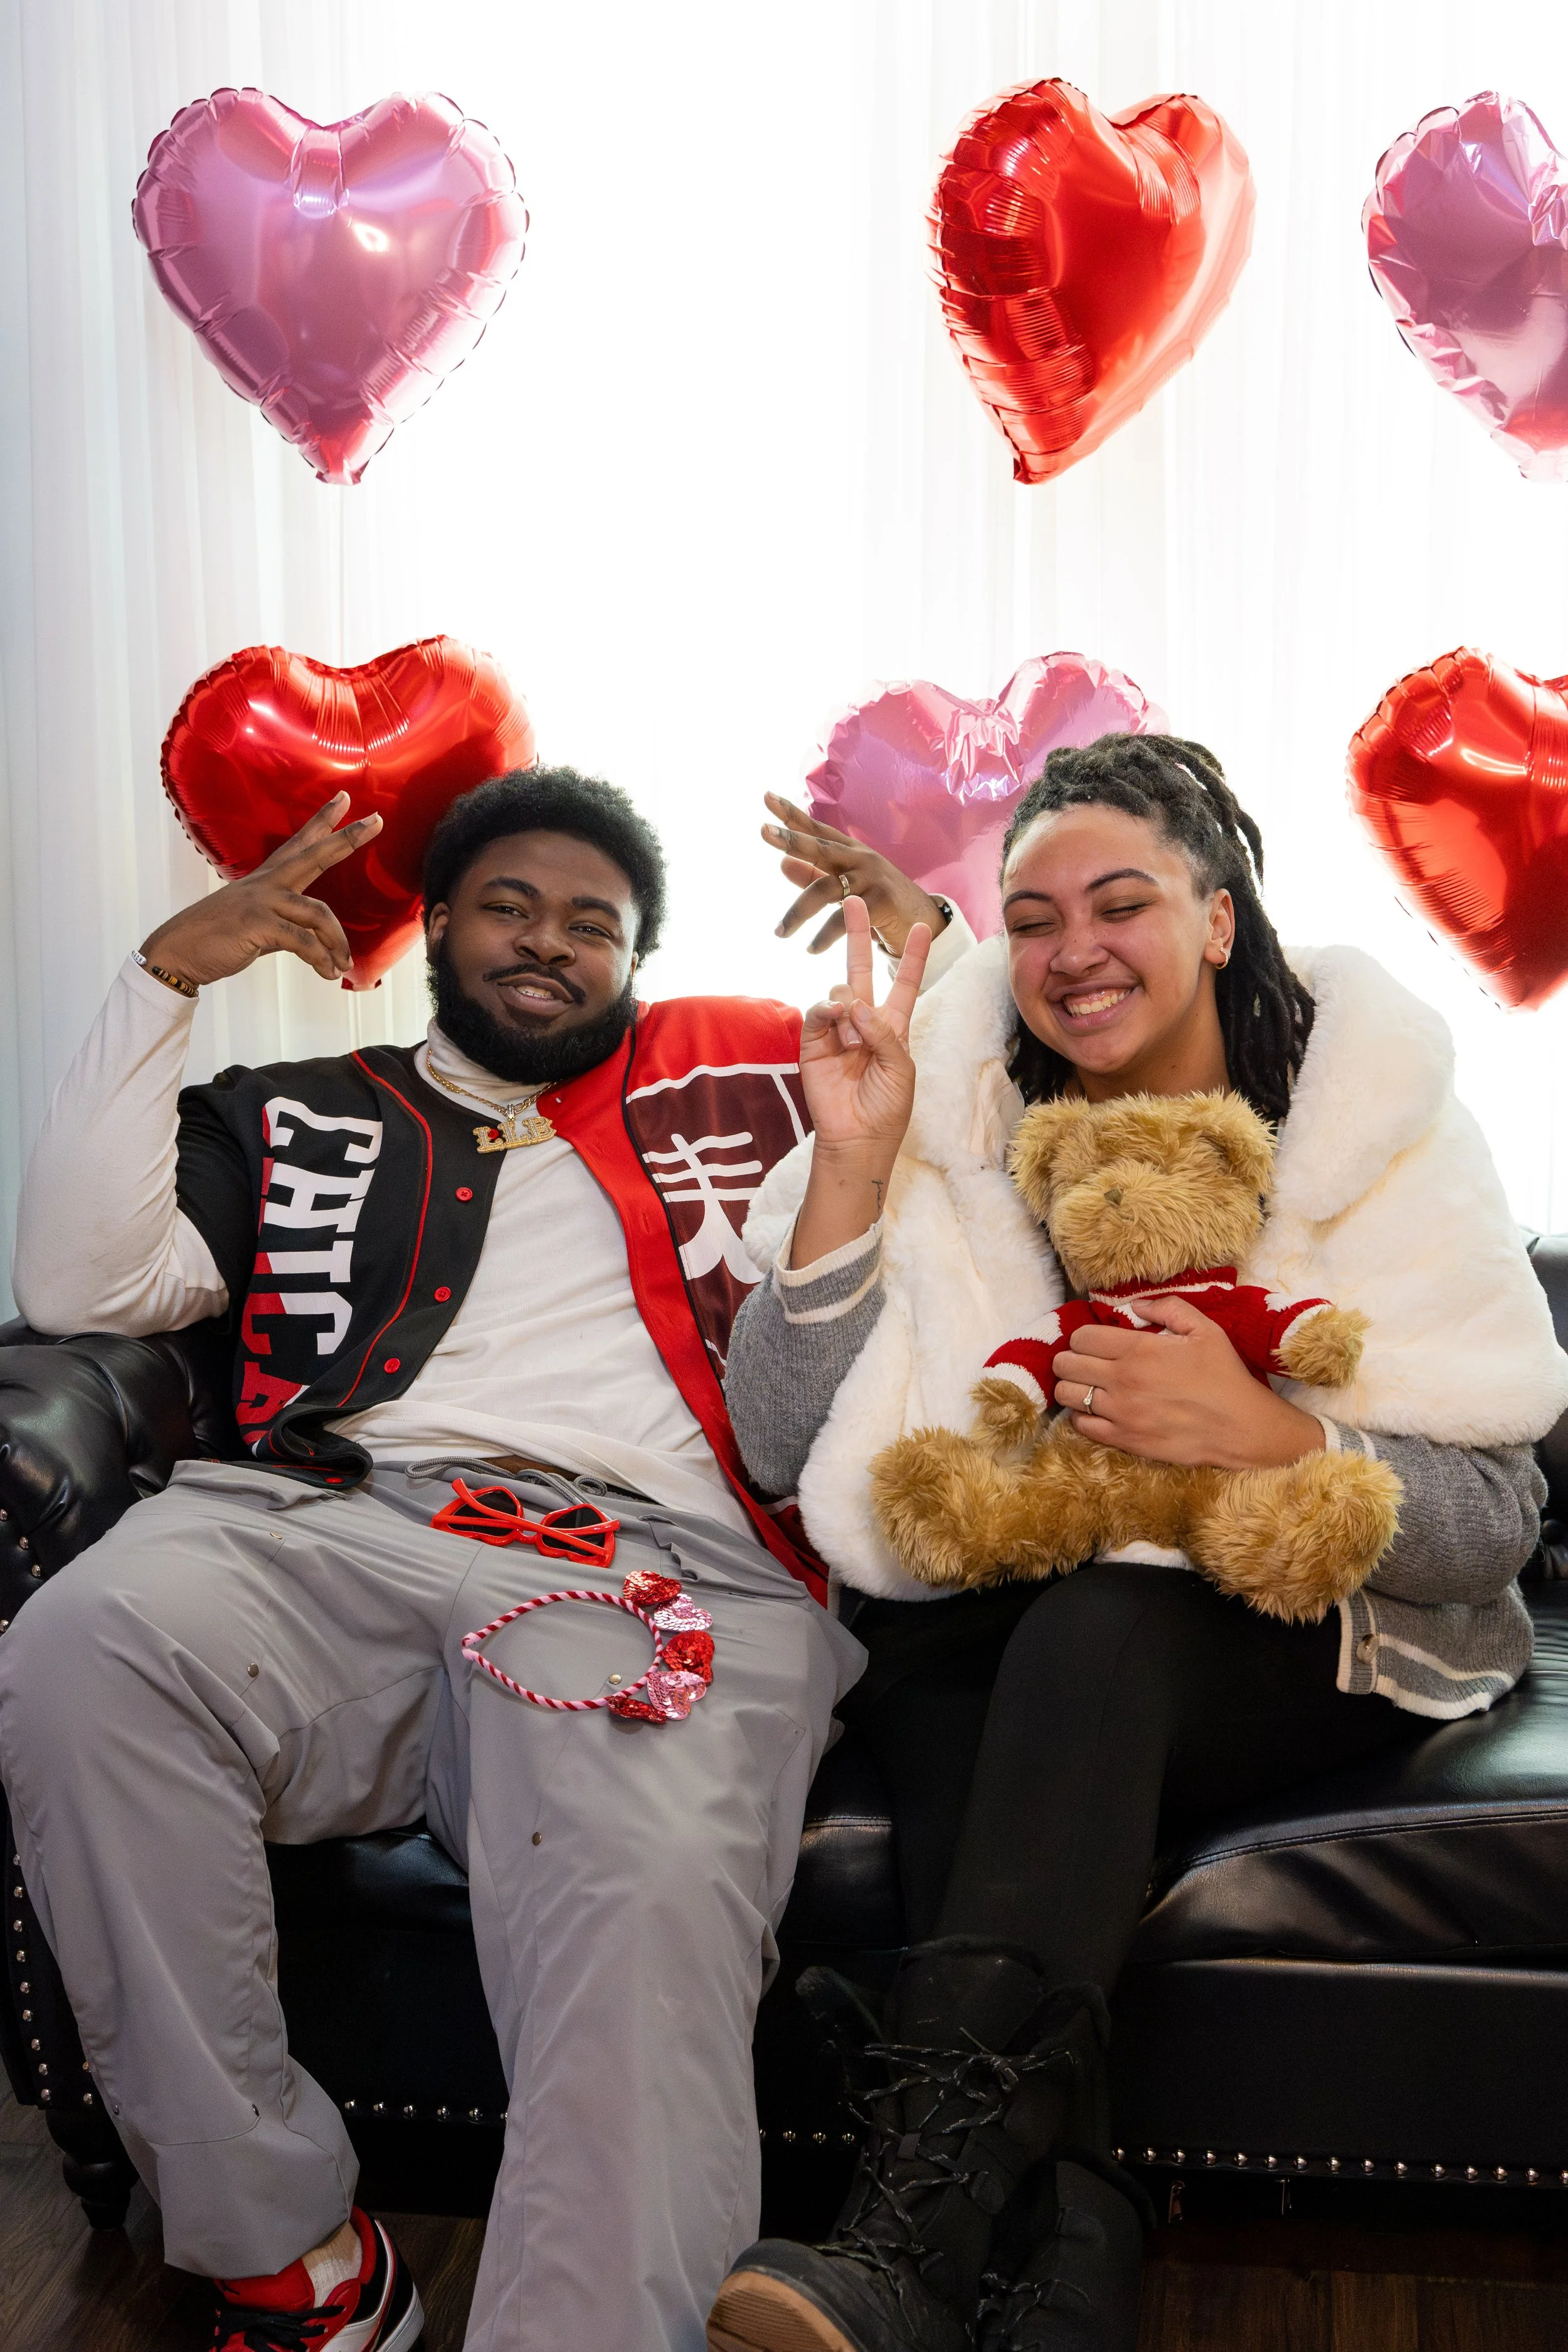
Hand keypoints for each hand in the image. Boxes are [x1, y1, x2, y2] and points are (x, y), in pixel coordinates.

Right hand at [140, 794, 382, 987]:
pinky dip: (321, 960)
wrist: (178, 952)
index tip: (343, 799)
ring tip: (343, 963)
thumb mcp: (256, 923)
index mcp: (267, 879)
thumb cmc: (217, 938)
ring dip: (337, 943)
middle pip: (315, 855)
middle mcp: (267, 883)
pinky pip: (304, 942)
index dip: (322, 821)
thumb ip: (285, 923)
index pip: (300, 843)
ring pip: (319, 913)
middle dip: (347, 838)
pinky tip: (328, 973)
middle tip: (376, 821)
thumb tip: (311, 939)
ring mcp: (262, 902)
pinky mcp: (259, 926)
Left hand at [763, 792, 949, 957]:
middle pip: (820, 847)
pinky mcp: (882, 901)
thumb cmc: (879, 901)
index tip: (766, 797)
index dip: (792, 815)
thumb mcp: (844, 886)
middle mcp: (860, 858)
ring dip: (798, 913)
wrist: (924, 923)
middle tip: (763, 830)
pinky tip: (811, 948)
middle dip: (791, 839)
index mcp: (849, 851)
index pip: (816, 830)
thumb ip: (812, 875)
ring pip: (825, 889)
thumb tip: (780, 862)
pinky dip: (824, 936)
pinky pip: (844, 918)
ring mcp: (872, 878)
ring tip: (780, 933)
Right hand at [790, 897, 929, 1266]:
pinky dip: (828, 1010)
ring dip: (850, 1003)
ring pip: (840, 991)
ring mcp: (837, 1031)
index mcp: (893, 1028)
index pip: (904, 984)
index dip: (912, 957)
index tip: (920, 927)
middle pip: (863, 971)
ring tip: (854, 1031)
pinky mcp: (813, 1043)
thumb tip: (854, 1004)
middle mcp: (864, 1023)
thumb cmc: (887, 1107)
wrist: (858, 1138)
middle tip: (855, 899)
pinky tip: (837, 1018)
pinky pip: (818, 1012)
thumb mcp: (902, 1067)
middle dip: (859, 936)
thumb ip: (884, 1032)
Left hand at [1052, 1294, 1325, 1470]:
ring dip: (1073, 1387)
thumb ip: (1169, 1308)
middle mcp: (1122, 1381)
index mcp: (1139, 1351)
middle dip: (1071, 1359)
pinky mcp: (1124, 1440)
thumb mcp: (1205, 1330)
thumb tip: (1137, 1305)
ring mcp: (1120, 1414)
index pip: (1081, 1337)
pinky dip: (1083, 1416)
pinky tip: (1098, 1410)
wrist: (1240, 1427)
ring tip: (1088, 1385)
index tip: (1094, 1342)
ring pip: (1066, 1395)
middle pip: (1066, 1365)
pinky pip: (1081, 1426)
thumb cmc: (1224, 1376)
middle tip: (1085, 1362)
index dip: (1083, 1337)